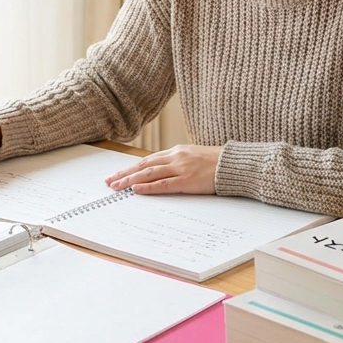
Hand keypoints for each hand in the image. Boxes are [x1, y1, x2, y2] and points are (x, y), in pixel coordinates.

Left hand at [104, 145, 220, 194]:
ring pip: (149, 174)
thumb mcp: (194, 157)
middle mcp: (175, 158)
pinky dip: (148, 187)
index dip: (131, 168)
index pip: (148, 160)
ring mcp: (180, 168)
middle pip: (143, 165)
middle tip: (109, 181)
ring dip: (130, 180)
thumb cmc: (216, 163)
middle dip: (124, 174)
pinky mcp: (187, 180)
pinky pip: (163, 184)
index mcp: (176, 151)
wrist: (233, 164)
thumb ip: (178, 162)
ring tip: (116, 187)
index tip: (118, 174)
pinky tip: (136, 190)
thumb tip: (163, 171)